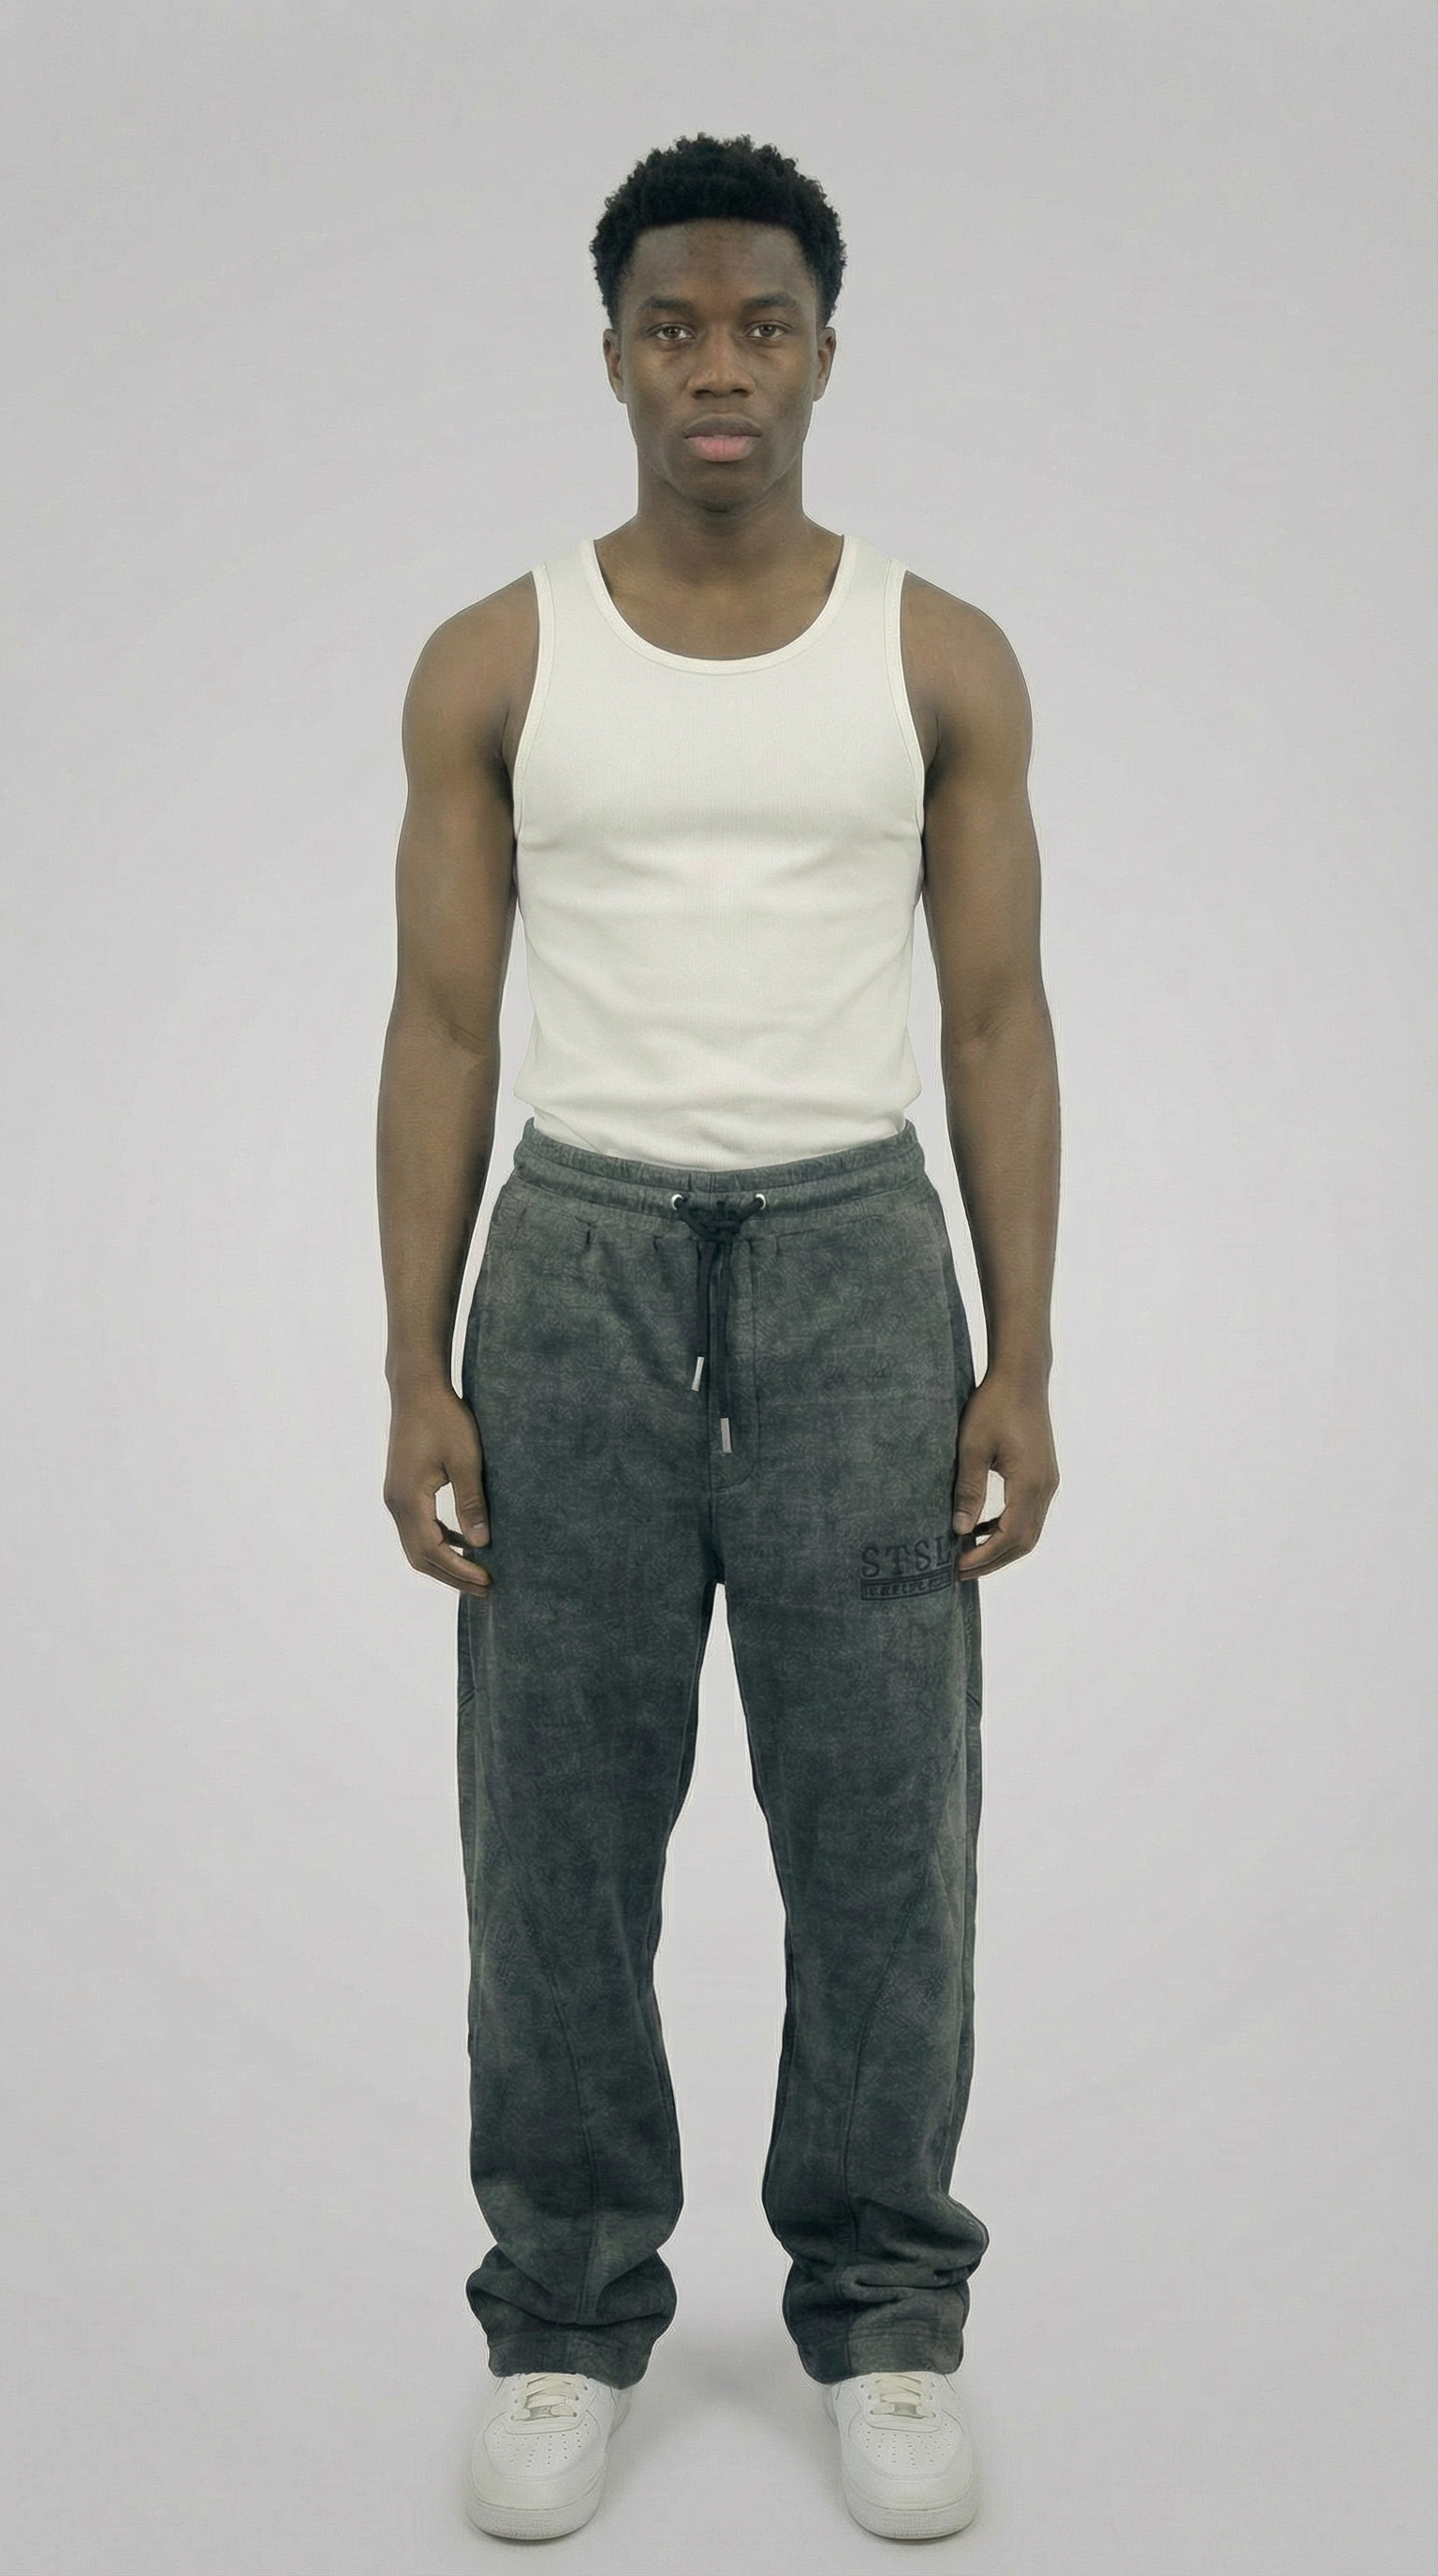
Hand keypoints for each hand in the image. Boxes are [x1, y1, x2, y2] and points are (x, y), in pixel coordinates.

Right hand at [383, 1377, 493, 1595]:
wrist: (416, 1388)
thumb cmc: (443, 1418)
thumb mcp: (465, 1459)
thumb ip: (471, 1502)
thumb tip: (480, 1544)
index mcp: (408, 1499)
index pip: (432, 1551)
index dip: (460, 1571)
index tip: (487, 1581)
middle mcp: (396, 1503)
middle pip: (420, 1557)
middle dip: (452, 1576)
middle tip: (486, 1589)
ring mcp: (396, 1497)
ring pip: (416, 1545)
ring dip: (445, 1562)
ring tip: (477, 1573)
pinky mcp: (402, 1489)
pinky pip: (418, 1527)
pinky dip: (439, 1542)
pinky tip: (463, 1542)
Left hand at [952, 1368, 1058, 1579]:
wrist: (1021, 1377)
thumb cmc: (994, 1405)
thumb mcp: (972, 1447)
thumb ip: (968, 1490)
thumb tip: (959, 1530)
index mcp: (1029, 1483)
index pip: (1010, 1536)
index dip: (984, 1556)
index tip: (957, 1566)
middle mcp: (1045, 1487)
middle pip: (1024, 1541)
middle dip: (993, 1560)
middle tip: (960, 1571)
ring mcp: (1047, 1481)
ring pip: (1029, 1529)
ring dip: (1001, 1546)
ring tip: (968, 1554)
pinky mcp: (1043, 1474)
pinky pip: (1029, 1512)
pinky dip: (1007, 1526)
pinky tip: (982, 1526)